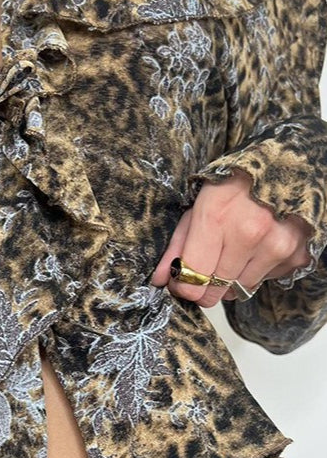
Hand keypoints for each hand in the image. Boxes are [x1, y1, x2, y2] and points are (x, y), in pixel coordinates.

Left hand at [151, 168, 312, 305]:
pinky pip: (264, 281)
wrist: (287, 165)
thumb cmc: (234, 184)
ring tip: (234, 249)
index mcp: (216, 217)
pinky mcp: (296, 254)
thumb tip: (161, 280)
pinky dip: (255, 271)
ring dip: (231, 278)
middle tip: (206, 267)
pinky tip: (257, 247)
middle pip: (214, 292)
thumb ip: (177, 245)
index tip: (182, 278)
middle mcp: (250, 234)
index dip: (182, 285)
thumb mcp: (198, 205)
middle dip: (204, 286)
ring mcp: (277, 245)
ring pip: (239, 290)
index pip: (192, 281)